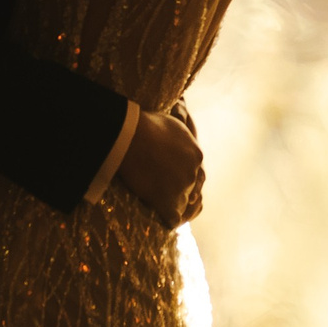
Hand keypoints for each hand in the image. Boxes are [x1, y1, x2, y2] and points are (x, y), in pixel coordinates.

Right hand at [114, 107, 203, 224]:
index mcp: (196, 154)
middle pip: (194, 189)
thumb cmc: (145, 125)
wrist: (129, 138)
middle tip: (173, 196)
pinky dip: (170, 220)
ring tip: (168, 209)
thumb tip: (184, 107)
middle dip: (185, 193)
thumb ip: (182, 122)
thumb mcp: (171, 120)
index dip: (188, 178)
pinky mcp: (169, 204)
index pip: (198, 172)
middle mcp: (194, 173)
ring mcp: (182, 190)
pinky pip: (175, 219)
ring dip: (177, 206)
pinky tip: (165, 219)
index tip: (177, 181)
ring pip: (185, 205)